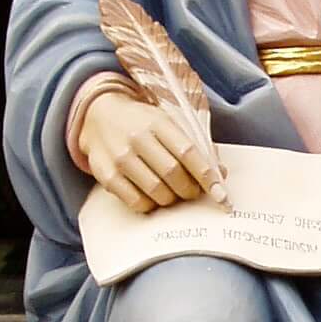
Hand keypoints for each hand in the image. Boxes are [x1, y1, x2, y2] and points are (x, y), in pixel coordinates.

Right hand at [81, 90, 225, 215]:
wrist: (99, 117)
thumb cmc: (142, 123)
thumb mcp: (168, 123)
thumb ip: (195, 146)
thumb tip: (220, 174)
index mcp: (157, 122)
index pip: (188, 152)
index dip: (207, 176)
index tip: (221, 193)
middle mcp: (137, 138)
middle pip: (174, 174)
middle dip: (190, 190)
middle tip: (193, 192)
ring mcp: (120, 157)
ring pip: (157, 192)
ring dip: (172, 199)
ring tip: (172, 193)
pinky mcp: (106, 175)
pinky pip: (137, 202)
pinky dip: (151, 204)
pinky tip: (152, 196)